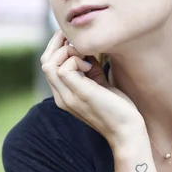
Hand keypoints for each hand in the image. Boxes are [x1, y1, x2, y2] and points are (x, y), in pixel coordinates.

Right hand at [40, 30, 145, 148]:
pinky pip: (64, 69)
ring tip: (85, 55)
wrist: (127, 132)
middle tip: (78, 40)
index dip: (59, 46)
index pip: (48, 64)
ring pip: (49, 64)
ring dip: (67, 51)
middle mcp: (61, 96)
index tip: (77, 39)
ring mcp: (67, 97)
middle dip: (59, 43)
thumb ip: (90, 68)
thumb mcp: (100, 83)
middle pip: (44, 61)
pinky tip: (91, 65)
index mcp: (64, 93)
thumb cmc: (118, 108)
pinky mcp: (79, 94)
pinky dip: (76, 60)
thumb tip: (86, 48)